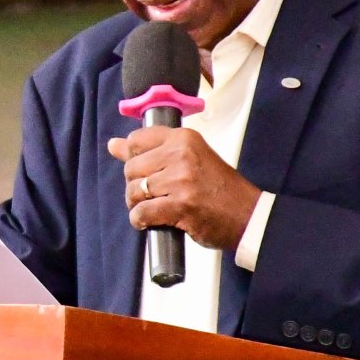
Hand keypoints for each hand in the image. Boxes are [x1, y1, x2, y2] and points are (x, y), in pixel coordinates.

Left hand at [107, 126, 261, 250]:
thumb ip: (152, 150)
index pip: (137, 140)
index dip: (133, 158)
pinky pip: (142, 212)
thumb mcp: (190, 158)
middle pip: (132, 168)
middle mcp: (181, 155)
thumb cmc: (219, 187)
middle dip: (134, 185)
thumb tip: (113, 145)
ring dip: (137, 204)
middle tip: (151, 195)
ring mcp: (180, 180)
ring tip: (152, 208)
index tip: (144, 170)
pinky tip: (150, 221)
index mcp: (184, 138)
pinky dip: (140, 220)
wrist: (247, 215)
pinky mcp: (179, 206)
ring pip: (134, 191)